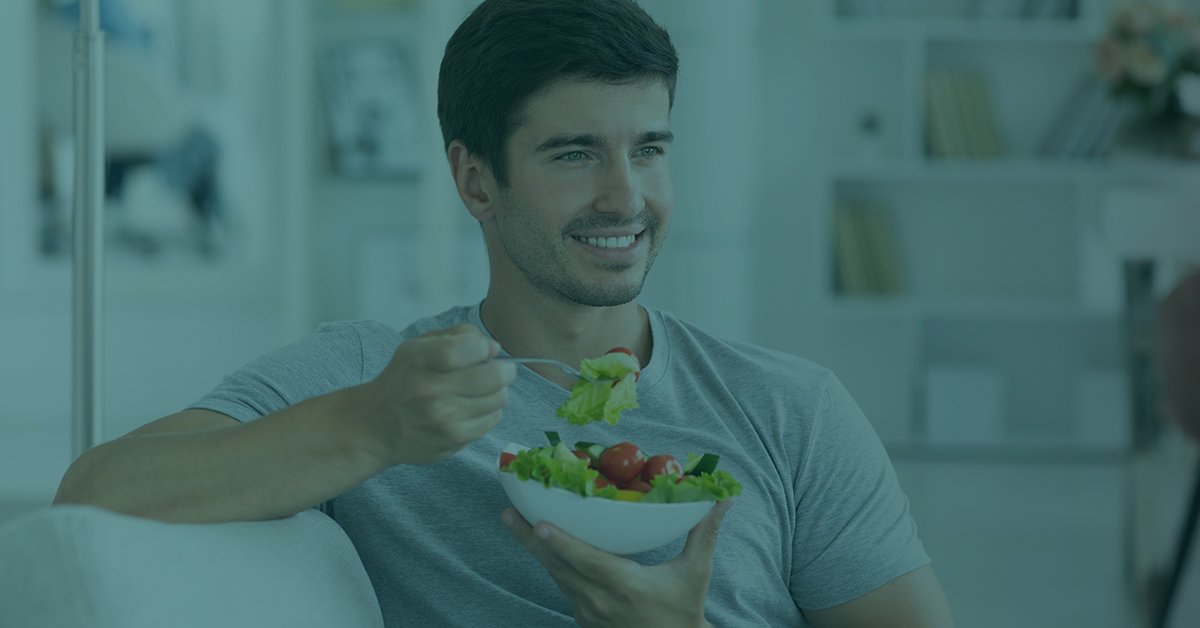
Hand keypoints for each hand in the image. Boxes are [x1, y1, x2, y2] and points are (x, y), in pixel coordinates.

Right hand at [356, 324, 515, 465]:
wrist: (376, 426)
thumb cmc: (403, 380)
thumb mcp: (417, 347)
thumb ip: (455, 336)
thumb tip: (492, 346)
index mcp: (419, 361)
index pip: (468, 348)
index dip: (485, 346)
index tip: (485, 349)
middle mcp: (431, 392)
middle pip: (494, 376)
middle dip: (504, 369)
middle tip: (499, 369)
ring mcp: (443, 419)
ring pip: (499, 399)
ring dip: (497, 391)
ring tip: (481, 390)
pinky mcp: (453, 441)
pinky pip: (493, 419)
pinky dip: (489, 410)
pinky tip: (472, 407)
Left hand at [502, 498, 734, 627]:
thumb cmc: (684, 610)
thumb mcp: (696, 573)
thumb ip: (705, 533)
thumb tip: (723, 497)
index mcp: (626, 587)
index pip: (587, 562)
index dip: (561, 544)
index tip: (538, 525)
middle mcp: (600, 601)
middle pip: (558, 567)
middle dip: (529, 540)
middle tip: (508, 513)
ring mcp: (588, 612)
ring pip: (555, 575)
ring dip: (534, 549)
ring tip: (515, 521)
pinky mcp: (583, 617)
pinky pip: (562, 584)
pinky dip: (550, 563)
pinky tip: (539, 544)